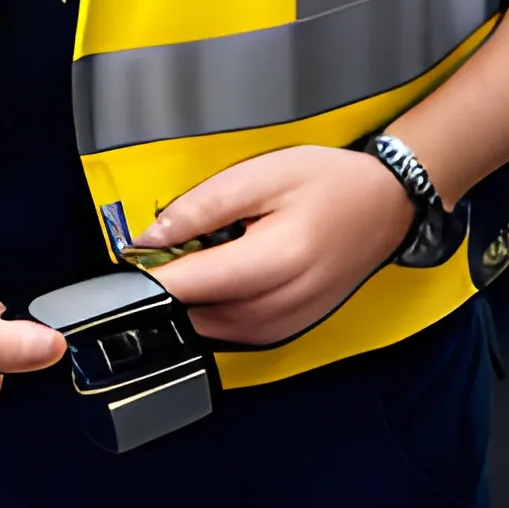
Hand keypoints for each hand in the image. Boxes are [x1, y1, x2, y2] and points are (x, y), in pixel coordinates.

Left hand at [137, 146, 415, 346]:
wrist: (384, 205)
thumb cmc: (330, 184)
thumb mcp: (259, 175)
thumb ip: (200, 207)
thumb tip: (150, 237)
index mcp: (274, 262)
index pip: (188, 286)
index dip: (147, 275)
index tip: (124, 260)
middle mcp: (282, 304)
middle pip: (195, 313)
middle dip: (168, 285)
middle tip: (160, 249)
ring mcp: (287, 324)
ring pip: (211, 328)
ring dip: (193, 298)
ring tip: (200, 254)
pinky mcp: (288, 329)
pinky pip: (234, 332)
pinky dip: (216, 308)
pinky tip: (223, 274)